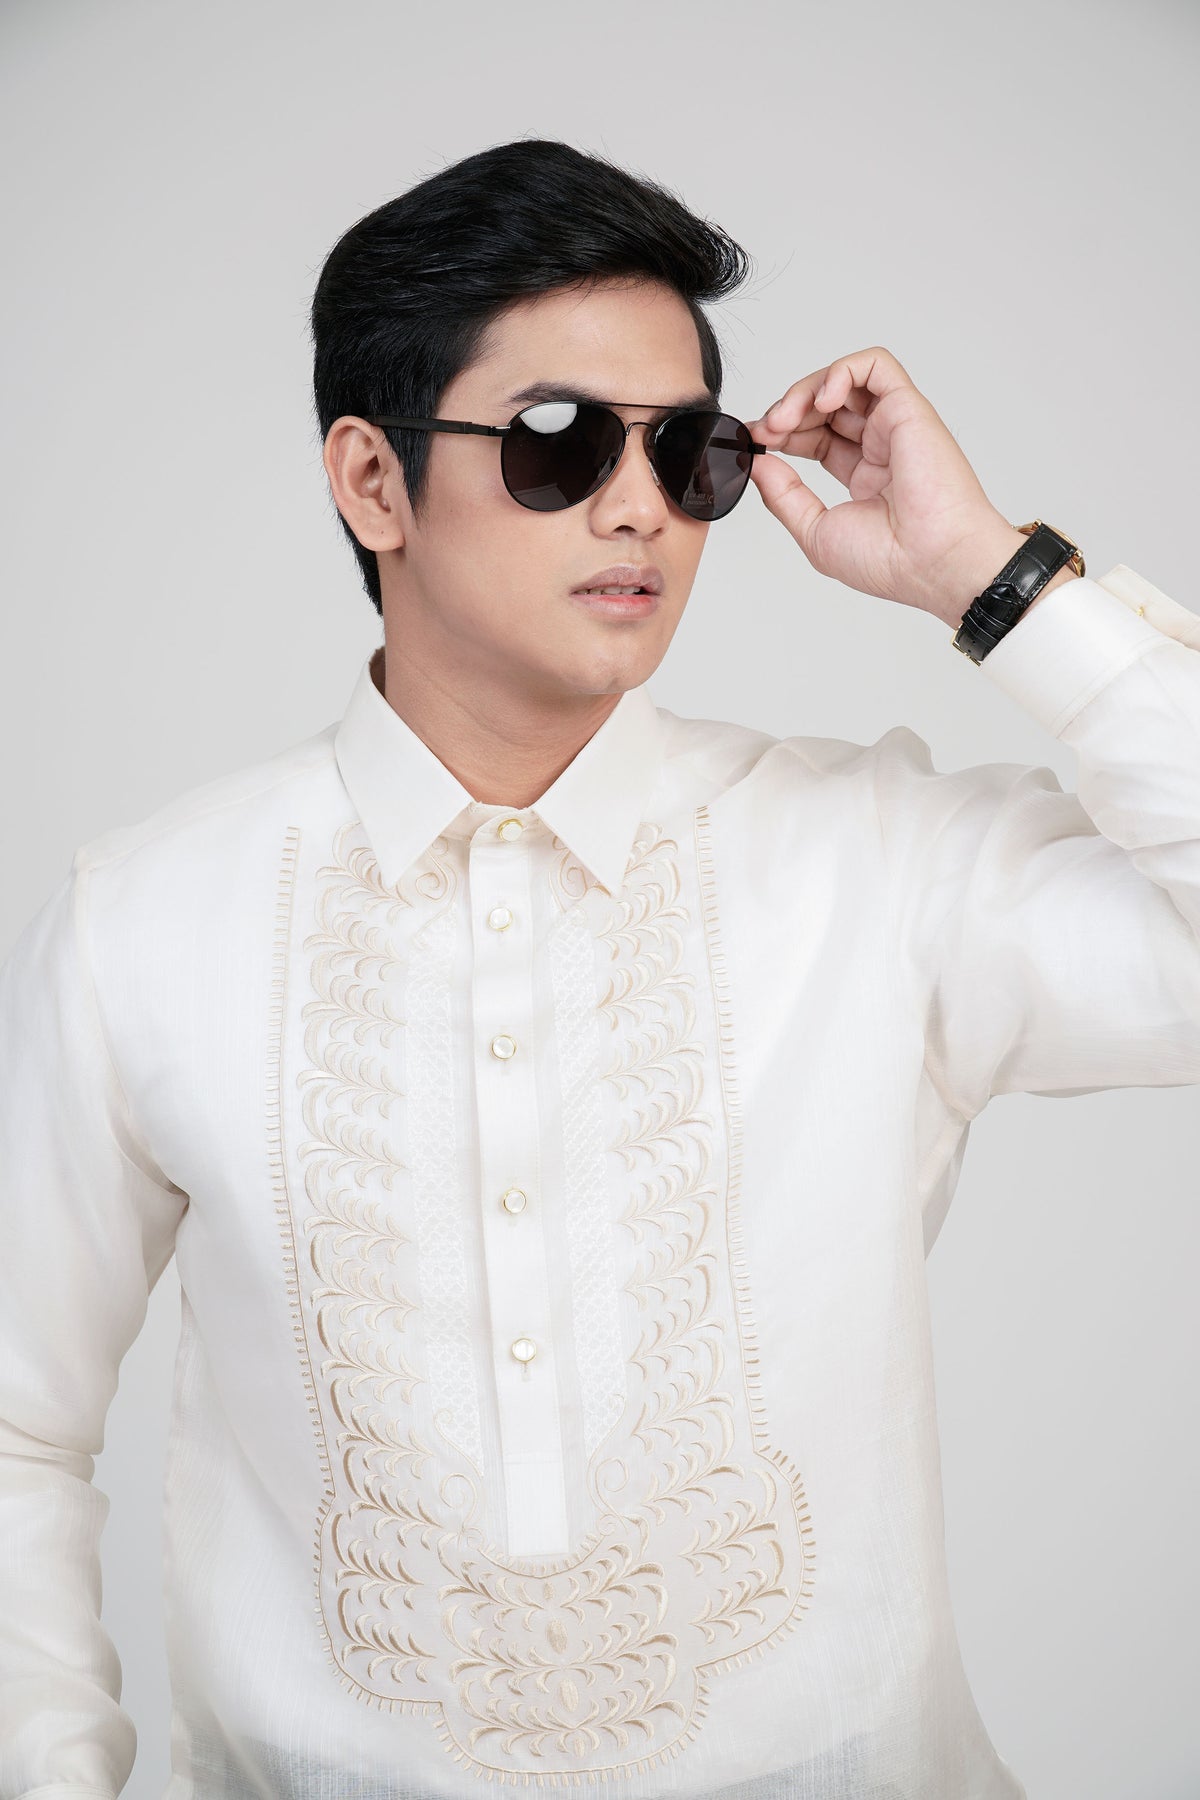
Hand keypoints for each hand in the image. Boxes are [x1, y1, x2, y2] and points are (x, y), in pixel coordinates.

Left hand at [744, 346, 1033, 625]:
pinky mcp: (908, 408)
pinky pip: (875, 366)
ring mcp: (895, 426)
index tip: (755, 442)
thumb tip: (758, 463)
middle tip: (764, 432)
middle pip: (825, 407)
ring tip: (782, 419)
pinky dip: (841, 371)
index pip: (815, 437)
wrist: (930, 563)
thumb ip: (784, 496)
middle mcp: (881, 447)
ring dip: (804, 392)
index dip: (782, 433)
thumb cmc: (889, 561)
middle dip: (786, 412)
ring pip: (844, 381)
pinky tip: (820, 399)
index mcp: (865, 476)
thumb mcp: (816, 531)